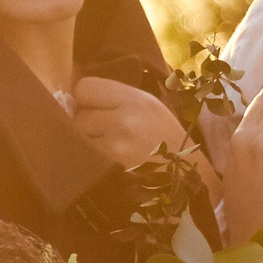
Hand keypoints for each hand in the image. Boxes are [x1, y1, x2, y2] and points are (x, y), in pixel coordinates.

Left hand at [70, 77, 190, 167]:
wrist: (184, 175)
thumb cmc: (166, 138)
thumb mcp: (149, 106)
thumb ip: (116, 98)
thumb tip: (78, 99)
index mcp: (135, 99)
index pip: (84, 88)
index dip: (86, 98)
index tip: (95, 106)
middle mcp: (124, 118)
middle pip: (79, 114)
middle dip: (87, 122)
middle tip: (104, 130)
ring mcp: (116, 145)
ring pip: (79, 137)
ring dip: (88, 141)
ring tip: (110, 146)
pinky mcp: (110, 167)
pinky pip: (87, 156)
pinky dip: (93, 157)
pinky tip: (110, 160)